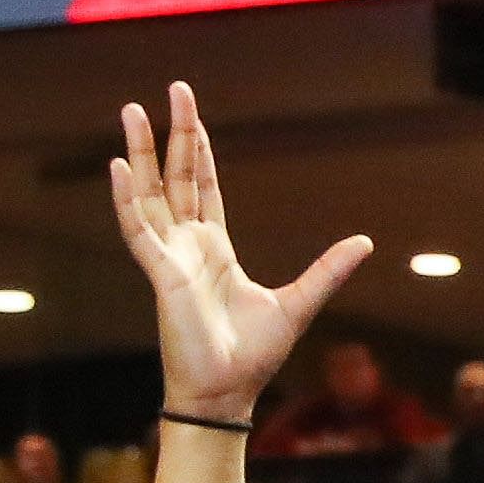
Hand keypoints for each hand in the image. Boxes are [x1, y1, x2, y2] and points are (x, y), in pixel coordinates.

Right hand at [108, 85, 375, 419]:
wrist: (227, 393)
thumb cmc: (253, 357)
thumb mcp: (299, 302)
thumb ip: (328, 270)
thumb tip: (365, 243)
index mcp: (214, 249)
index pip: (203, 187)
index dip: (198, 149)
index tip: (191, 115)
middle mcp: (187, 246)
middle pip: (176, 176)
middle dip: (173, 133)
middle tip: (173, 89)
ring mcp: (170, 257)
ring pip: (149, 193)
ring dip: (139, 152)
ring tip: (132, 110)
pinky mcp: (160, 275)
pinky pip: (138, 230)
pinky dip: (126, 199)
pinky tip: (118, 167)